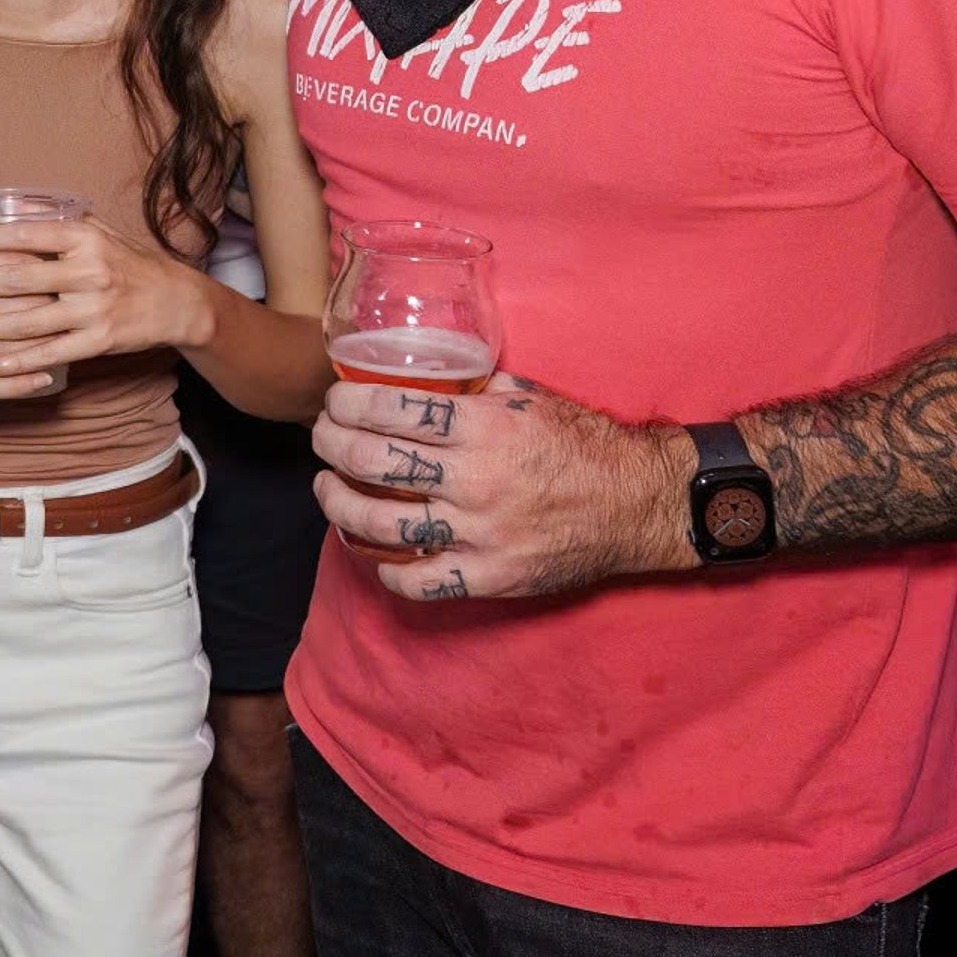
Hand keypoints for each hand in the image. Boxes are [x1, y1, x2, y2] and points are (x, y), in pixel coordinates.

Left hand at [0, 219, 210, 381]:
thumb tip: (7, 204)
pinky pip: (48, 353)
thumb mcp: (97, 230)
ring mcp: (94, 308)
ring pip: (26, 321)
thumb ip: (55, 219)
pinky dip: (14, 362)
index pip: (25, 234)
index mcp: (84, 238)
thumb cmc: (127, 262)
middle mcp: (89, 270)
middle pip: (17, 278)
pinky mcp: (98, 341)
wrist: (175, 301)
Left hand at [310, 374, 694, 602]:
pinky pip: (420, 582)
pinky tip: (373, 554)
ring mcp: (480, 534)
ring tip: (327, 489)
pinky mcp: (490, 576)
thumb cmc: (582, 444)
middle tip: (321, 438)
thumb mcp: (527, 395)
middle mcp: (475, 480)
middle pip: (374, 462)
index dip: (348, 403)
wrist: (635, 503)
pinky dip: (387, 570)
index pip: (392, 409)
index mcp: (483, 428)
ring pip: (382, 523)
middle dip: (331, 445)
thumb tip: (426, 374)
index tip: (333, 401)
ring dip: (340, 505)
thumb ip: (473, 389)